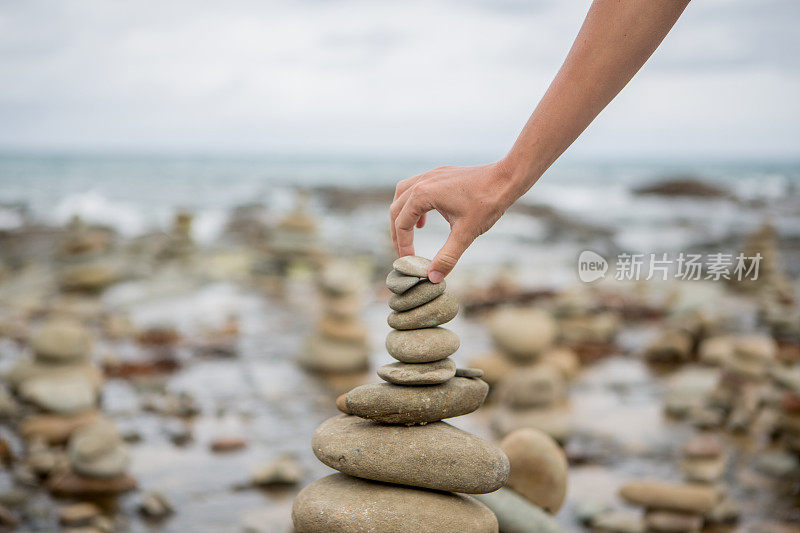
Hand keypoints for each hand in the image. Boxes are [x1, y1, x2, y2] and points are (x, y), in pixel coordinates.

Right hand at [390, 161, 515, 281]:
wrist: (507, 179)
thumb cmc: (487, 203)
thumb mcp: (466, 234)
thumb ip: (447, 257)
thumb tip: (432, 277)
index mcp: (423, 194)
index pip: (402, 224)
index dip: (403, 245)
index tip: (408, 262)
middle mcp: (422, 181)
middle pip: (396, 209)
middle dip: (398, 233)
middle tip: (403, 253)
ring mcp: (431, 175)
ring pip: (402, 195)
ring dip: (402, 216)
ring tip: (409, 235)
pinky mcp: (440, 174)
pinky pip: (416, 188)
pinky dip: (414, 205)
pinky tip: (425, 220)